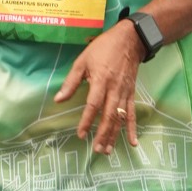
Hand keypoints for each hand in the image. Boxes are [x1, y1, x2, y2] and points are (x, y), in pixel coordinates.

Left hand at [55, 21, 142, 154]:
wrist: (130, 40)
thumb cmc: (103, 48)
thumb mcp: (83, 61)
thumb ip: (71, 82)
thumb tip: (58, 100)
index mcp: (101, 81)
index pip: (93, 105)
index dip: (86, 120)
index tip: (80, 134)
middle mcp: (114, 90)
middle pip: (108, 116)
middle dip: (102, 134)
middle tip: (96, 149)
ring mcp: (124, 93)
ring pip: (119, 118)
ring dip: (114, 135)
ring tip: (108, 150)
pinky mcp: (131, 94)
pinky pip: (131, 113)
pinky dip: (132, 128)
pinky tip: (132, 142)